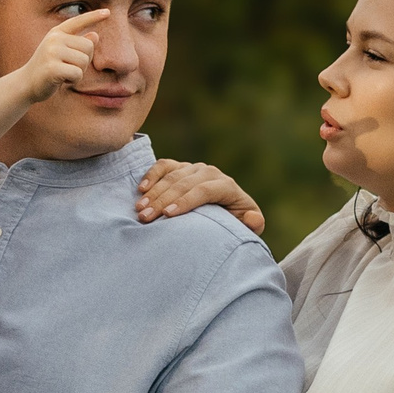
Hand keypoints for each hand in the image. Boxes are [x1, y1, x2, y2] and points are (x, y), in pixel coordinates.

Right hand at [21, 10, 108, 101]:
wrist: (26, 84)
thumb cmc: (48, 68)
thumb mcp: (63, 53)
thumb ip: (78, 44)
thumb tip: (95, 34)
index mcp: (56, 32)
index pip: (78, 21)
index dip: (94, 16)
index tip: (108, 12)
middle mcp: (54, 39)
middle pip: (88, 46)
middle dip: (84, 61)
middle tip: (68, 67)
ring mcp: (52, 52)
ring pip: (84, 61)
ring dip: (79, 72)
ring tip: (64, 74)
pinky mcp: (52, 68)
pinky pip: (77, 73)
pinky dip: (74, 80)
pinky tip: (62, 81)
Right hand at [138, 159, 265, 233]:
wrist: (226, 210)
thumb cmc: (234, 223)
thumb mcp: (246, 227)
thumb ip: (253, 224)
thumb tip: (253, 218)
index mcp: (226, 186)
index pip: (204, 190)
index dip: (186, 201)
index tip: (168, 215)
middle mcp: (210, 172)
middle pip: (183, 183)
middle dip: (163, 200)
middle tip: (146, 217)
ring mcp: (193, 168)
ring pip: (171, 175)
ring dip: (153, 193)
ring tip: (140, 209)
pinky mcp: (180, 167)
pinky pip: (163, 165)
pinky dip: (151, 175)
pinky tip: (141, 190)